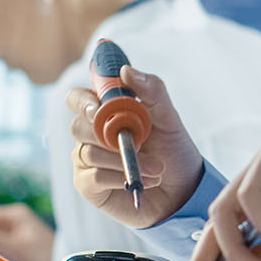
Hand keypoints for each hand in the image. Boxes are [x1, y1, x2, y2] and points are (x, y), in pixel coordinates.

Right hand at [69, 65, 204, 227]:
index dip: (83, 102)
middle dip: (109, 135)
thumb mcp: (168, 117)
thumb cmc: (172, 151)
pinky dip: (119, 177)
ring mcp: (87, 160)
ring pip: (87, 152)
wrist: (182, 190)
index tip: (100, 109)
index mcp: (105, 112)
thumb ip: (152, 90)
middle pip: (77, 126)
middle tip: (139, 142)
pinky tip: (140, 181)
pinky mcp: (89, 185)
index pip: (78, 99)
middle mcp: (91, 134)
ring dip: (123, 160)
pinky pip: (92, 176)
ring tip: (155, 168)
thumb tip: (126, 70)